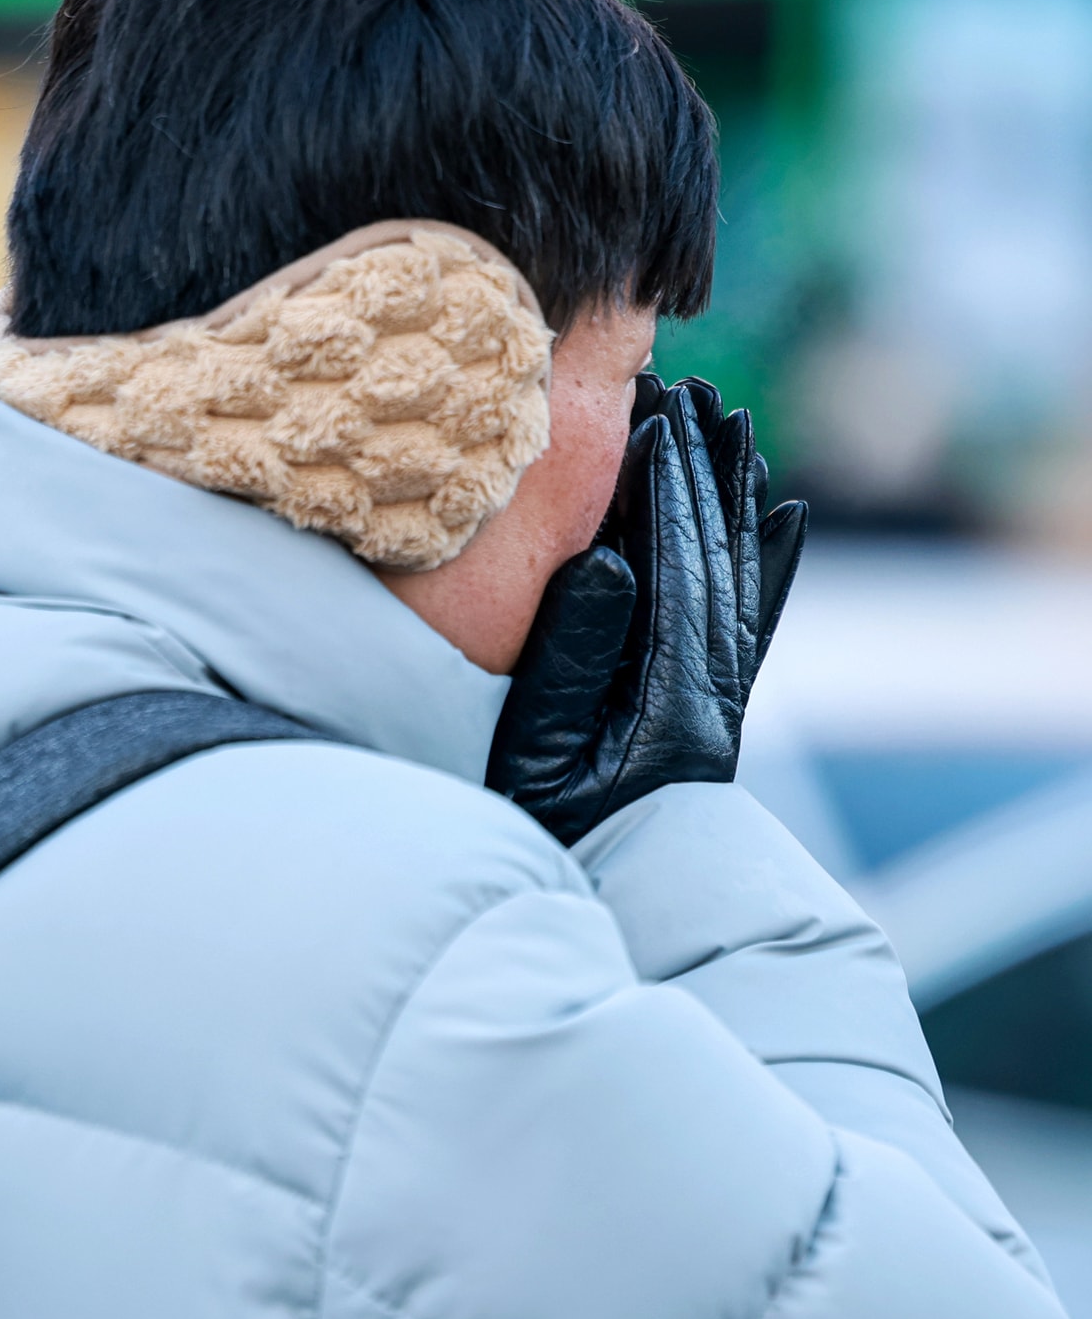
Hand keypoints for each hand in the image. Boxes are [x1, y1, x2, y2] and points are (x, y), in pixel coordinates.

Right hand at [485, 377, 806, 846]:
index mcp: (671, 703)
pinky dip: (772, 567)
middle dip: (706, 475)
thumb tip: (612, 559)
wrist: (606, 923)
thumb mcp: (532, 758)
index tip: (657, 415)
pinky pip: (756, 625)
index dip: (668, 489)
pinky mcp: (716, 718)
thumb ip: (567, 658)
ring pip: (742, 582)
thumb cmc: (546, 843)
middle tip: (699, 395)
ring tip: (737, 429)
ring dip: (736, 502)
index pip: (678, 569)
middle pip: (719, 562)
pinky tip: (787, 521)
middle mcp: (713, 698)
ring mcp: (721, 708)